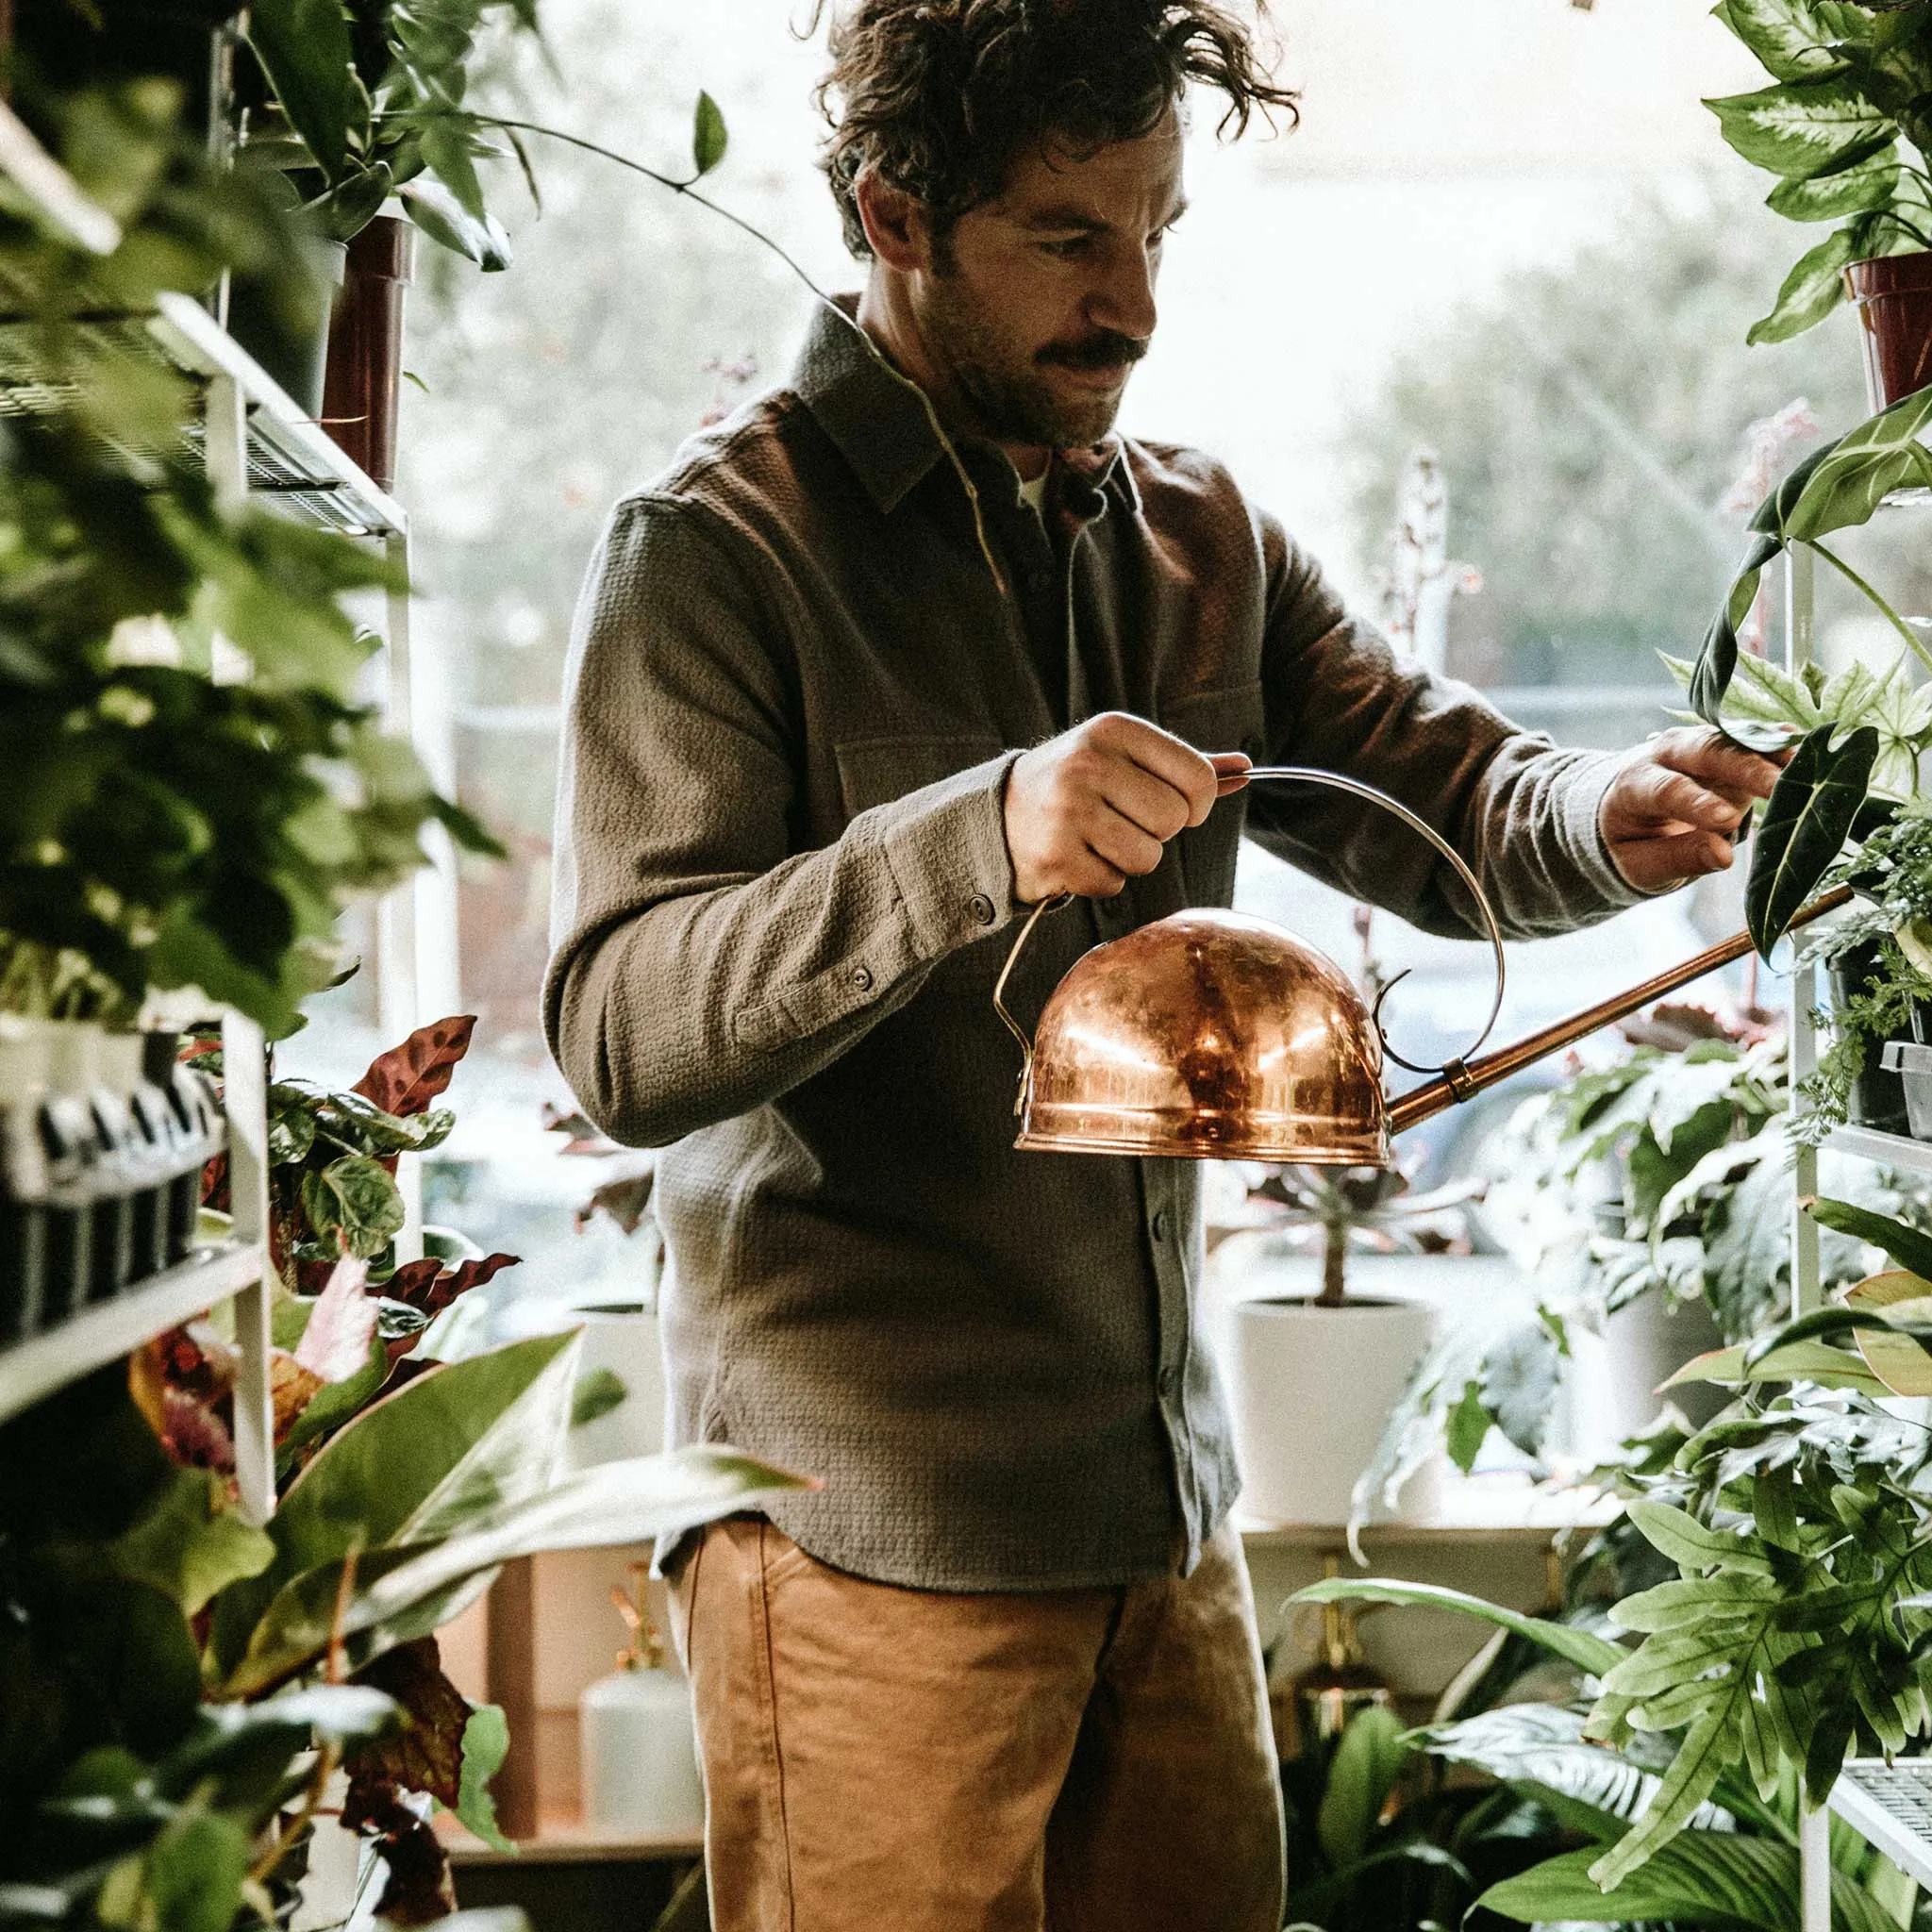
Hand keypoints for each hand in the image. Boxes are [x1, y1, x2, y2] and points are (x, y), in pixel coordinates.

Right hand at [1002, 712, 1250, 901]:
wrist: (998, 815)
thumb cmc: (1079, 785)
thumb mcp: (1126, 758)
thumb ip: (1186, 765)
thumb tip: (1246, 768)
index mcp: (1114, 731)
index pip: (1198, 778)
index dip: (1196, 804)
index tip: (1173, 806)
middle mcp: (1089, 764)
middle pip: (1174, 821)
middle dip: (1158, 832)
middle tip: (1124, 821)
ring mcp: (1068, 811)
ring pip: (1147, 858)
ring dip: (1131, 859)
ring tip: (1099, 839)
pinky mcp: (1054, 856)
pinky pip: (1113, 884)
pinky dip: (1101, 880)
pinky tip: (1077, 857)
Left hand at [1599, 726, 1786, 892]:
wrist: (1629, 809)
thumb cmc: (1633, 843)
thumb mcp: (1640, 864)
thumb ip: (1677, 858)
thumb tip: (1723, 856)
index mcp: (1634, 784)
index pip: (1666, 790)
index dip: (1697, 803)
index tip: (1727, 820)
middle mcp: (1667, 754)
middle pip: (1706, 752)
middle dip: (1743, 767)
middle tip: (1778, 786)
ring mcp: (1700, 745)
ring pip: (1735, 739)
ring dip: (1771, 750)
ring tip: (1804, 764)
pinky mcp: (1728, 747)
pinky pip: (1755, 739)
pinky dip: (1779, 742)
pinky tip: (1806, 746)